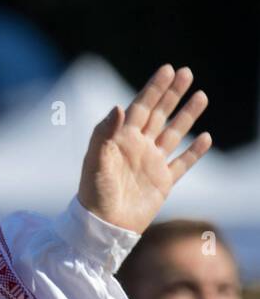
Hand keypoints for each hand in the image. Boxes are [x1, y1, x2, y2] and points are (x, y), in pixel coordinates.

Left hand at [78, 64, 210, 234]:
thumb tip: (119, 106)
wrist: (102, 228)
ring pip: (173, 134)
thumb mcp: (95, 162)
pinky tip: (205, 138)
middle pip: (158, 115)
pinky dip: (194, 152)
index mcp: (120, 140)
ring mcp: (151, 164)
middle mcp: (137, 148)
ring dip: (187, 115)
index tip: (167, 69)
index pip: (140, 108)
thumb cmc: (93, 194)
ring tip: (201, 96)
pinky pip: (182, 163)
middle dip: (172, 94)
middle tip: (186, 73)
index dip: (153, 89)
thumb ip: (104, 134)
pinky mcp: (162, 183)